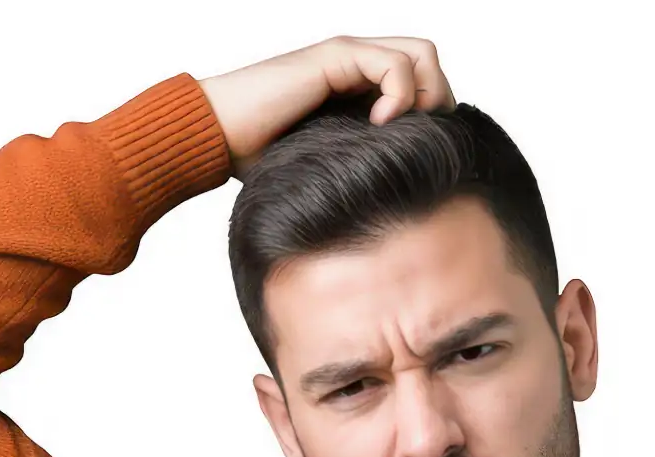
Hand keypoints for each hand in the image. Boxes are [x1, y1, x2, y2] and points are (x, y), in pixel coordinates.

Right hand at [198, 36, 456, 176]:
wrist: (216, 138)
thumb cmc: (258, 160)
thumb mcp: (329, 169)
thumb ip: (363, 168)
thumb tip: (408, 205)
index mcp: (357, 90)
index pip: (422, 83)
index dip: (433, 115)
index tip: (423, 154)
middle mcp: (356, 66)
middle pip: (429, 63)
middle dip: (438, 102)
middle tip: (422, 143)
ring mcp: (346, 57)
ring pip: (421, 54)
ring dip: (424, 96)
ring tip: (402, 132)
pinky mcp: (335, 57)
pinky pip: (395, 64)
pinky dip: (399, 96)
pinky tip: (379, 126)